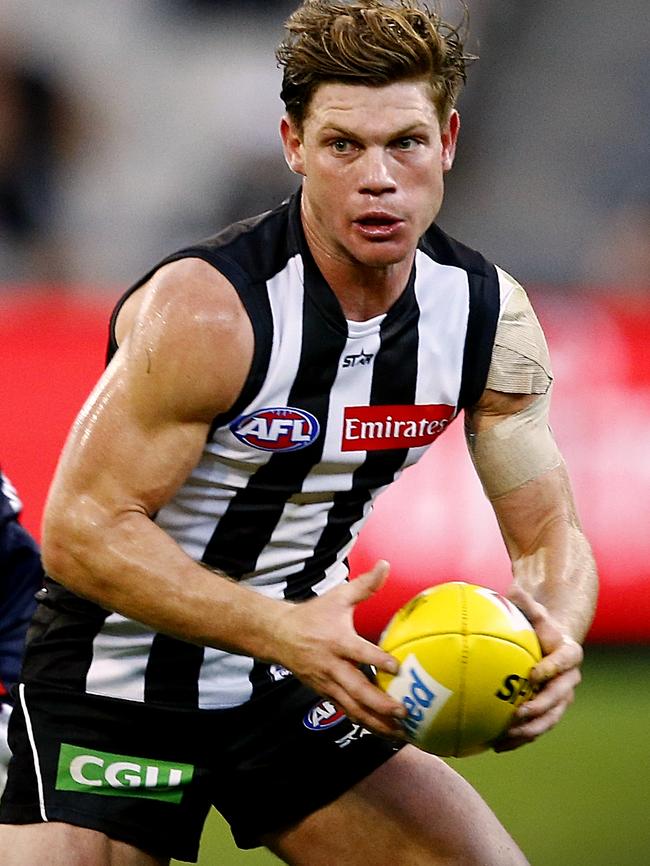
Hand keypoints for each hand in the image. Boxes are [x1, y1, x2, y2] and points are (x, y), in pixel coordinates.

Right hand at [273, 560, 407, 738]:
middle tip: (403, 711)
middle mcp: (331, 665)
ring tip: (399, 733)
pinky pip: (346, 711)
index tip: (398, 667)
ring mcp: (327, 683)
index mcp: (336, 641)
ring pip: (352, 707)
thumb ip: (364, 585)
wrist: (278, 635)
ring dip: (375, 722)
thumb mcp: (338, 597)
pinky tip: (383, 732)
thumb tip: (385, 565)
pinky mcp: (325, 693)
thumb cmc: (313, 615)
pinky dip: (364, 722)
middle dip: (380, 703)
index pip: (359, 653)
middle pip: (356, 689)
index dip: (378, 660)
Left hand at [494, 585, 582, 751]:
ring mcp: (561, 699)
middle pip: (558, 698)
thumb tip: (511, 588)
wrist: (554, 645)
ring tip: (505, 738)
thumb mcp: (536, 611)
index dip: (551, 669)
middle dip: (539, 708)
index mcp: (569, 654)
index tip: (533, 674)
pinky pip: (535, 728)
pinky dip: (517, 738)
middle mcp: (569, 680)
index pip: (563, 662)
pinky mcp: (548, 712)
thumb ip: (525, 602)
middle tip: (518, 714)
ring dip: (528, 731)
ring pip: (548, 720)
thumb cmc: (540, 625)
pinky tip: (494, 745)